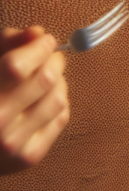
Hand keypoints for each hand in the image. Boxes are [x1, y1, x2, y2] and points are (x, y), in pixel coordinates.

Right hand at [0, 26, 68, 174]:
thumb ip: (6, 46)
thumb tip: (37, 33)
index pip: (16, 66)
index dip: (38, 48)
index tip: (46, 40)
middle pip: (45, 80)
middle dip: (54, 61)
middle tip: (53, 56)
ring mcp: (13, 144)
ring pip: (58, 99)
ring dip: (59, 82)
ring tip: (47, 78)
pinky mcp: (28, 157)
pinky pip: (60, 118)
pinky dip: (57, 104)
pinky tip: (43, 101)